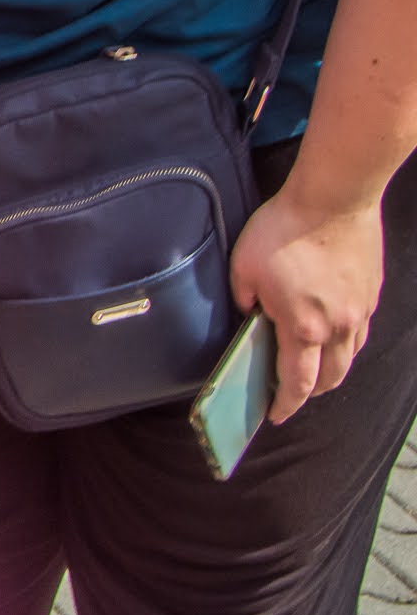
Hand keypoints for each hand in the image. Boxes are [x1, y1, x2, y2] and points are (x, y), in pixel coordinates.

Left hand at [229, 186, 383, 424]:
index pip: (298, 383)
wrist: (334, 199)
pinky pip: (360, 330)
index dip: (286, 404)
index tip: (275, 416)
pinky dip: (345, 342)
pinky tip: (331, 334)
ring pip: (350, 356)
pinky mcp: (372, 293)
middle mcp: (337, 327)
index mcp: (303, 327)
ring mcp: (360, 311)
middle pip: (332, 379)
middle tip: (292, 394)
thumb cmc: (283, 230)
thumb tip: (249, 316)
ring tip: (312, 367)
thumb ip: (244, 299)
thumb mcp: (244, 267)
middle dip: (311, 393)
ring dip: (332, 369)